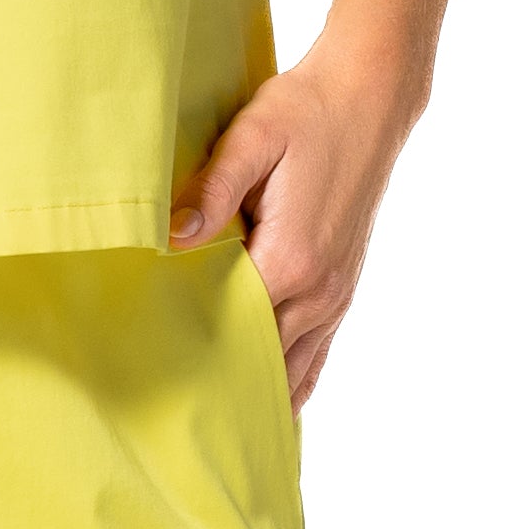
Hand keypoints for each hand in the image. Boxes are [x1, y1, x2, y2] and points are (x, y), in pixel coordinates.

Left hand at [168, 37, 415, 405]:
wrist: (371, 95)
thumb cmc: (307, 109)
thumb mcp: (254, 136)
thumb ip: (211, 190)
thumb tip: (171, 236)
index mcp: (291, 260)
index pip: (233, 331)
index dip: (195, 357)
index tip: (157, 386)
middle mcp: (319, 290)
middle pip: (264, 362)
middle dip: (224, 388)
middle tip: (175, 423)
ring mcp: (338, 293)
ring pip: (297, 369)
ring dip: (262, 395)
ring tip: (221, 432)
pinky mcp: (345, 286)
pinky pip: (320, 353)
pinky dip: (295, 380)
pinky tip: (273, 404)